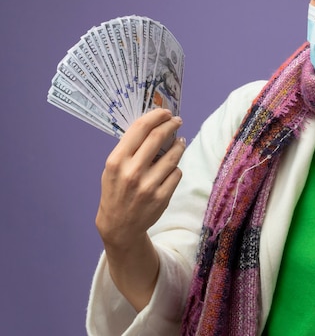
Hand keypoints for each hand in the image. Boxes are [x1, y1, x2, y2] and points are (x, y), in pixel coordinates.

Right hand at [96, 108, 185, 250]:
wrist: (119, 226)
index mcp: (116, 161)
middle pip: (158, 137)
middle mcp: (132, 172)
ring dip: (179, 145)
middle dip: (171, 125)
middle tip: (177, 121)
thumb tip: (154, 125)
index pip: (139, 129)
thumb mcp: (113, 168)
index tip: (165, 112)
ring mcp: (148, 185)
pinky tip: (171, 168)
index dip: (155, 116)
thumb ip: (129, 149)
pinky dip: (175, 168)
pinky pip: (176, 173)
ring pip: (173, 155)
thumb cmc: (116, 191)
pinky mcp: (162, 197)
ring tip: (179, 142)